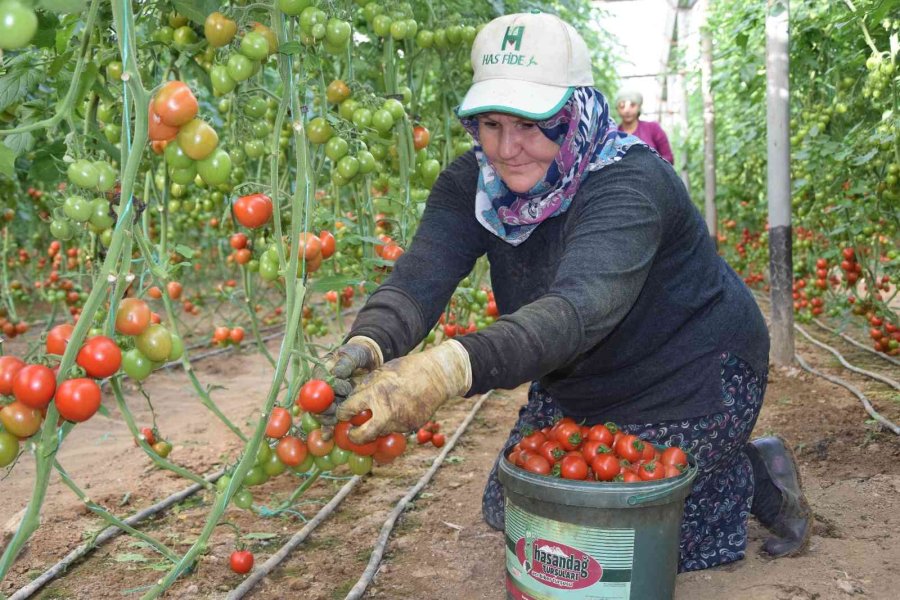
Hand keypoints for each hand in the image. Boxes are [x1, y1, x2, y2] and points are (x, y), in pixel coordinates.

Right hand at [312, 336, 382, 437]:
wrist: (367, 360)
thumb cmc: (357, 355)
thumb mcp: (352, 355)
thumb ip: (345, 364)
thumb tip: (337, 373)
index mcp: (320, 374)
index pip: (316, 387)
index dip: (324, 394)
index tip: (338, 394)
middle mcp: (322, 388)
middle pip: (317, 403)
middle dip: (326, 410)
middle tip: (338, 410)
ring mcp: (329, 399)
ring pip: (323, 413)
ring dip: (329, 420)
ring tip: (338, 421)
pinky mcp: (338, 407)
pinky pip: (331, 419)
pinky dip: (329, 428)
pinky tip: (328, 437)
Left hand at [336, 340, 470, 443]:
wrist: (438, 376)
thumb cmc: (407, 369)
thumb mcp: (381, 372)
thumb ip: (365, 387)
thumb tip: (351, 400)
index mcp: (375, 394)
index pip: (348, 410)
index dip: (343, 414)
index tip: (343, 414)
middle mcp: (386, 412)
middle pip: (362, 436)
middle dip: (353, 437)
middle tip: (352, 433)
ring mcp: (400, 422)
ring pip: (379, 432)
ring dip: (375, 427)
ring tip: (379, 415)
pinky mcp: (411, 427)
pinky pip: (395, 429)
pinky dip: (392, 423)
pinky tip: (398, 410)